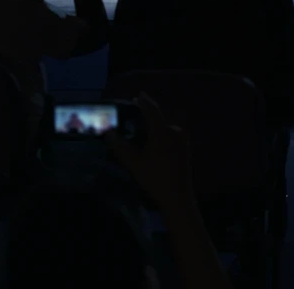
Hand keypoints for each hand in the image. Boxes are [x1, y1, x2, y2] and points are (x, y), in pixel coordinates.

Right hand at [104, 93, 193, 212]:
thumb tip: (108, 132)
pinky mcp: (185, 148)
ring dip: (153, 127)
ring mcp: (182, 139)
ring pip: (164, 128)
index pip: (152, 110)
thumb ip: (120, 147)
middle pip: (158, 119)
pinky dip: (160, 135)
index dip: (144, 101)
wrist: (178, 198)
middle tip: (134, 115)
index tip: (138, 95)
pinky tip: (152, 144)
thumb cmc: (155, 180)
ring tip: (140, 132)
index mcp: (163, 132)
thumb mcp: (134, 164)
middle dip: (146, 116)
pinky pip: (170, 135)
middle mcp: (175, 131)